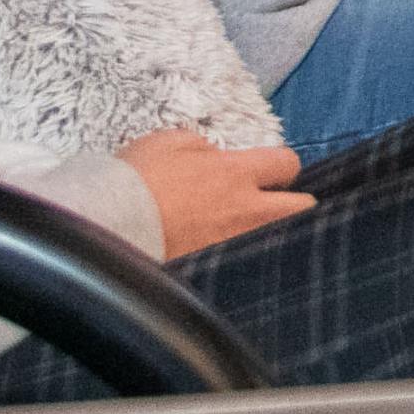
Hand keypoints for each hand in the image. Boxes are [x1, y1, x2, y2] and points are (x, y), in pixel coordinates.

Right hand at [119, 130, 310, 257]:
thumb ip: (205, 147)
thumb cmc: (137, 179)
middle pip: (304, 208)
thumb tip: (217, 157)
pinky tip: (238, 258)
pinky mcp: (220, 272)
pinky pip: (251, 266)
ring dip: (279, 233)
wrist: (109, 224)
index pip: (288, 164)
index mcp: (236, 174)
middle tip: (275, 204)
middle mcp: (247, 211)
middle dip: (296, 203)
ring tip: (260, 232)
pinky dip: (250, 261)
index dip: (282, 165)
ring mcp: (236, 245)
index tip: (269, 171)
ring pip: (284, 240)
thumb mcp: (170, 142)